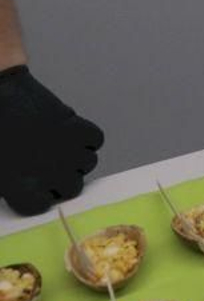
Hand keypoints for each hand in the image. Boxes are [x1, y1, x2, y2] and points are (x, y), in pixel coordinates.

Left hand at [0, 66, 104, 215]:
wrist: (0, 94)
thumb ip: (9, 186)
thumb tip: (27, 189)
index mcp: (21, 187)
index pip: (43, 206)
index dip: (41, 197)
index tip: (36, 188)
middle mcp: (49, 173)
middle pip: (73, 189)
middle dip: (65, 179)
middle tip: (53, 166)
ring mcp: (67, 151)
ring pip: (88, 163)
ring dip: (78, 158)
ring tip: (62, 147)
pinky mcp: (78, 128)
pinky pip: (96, 140)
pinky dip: (88, 138)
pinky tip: (72, 133)